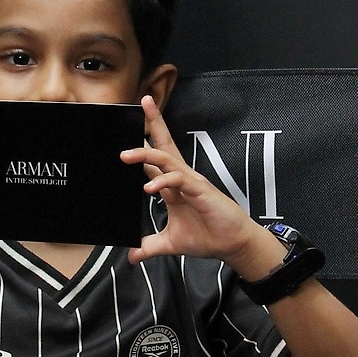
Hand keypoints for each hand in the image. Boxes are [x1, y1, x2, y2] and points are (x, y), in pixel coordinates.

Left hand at [122, 94, 285, 270]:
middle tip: (143, 102)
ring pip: (166, 159)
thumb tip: (132, 255)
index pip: (155, 159)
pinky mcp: (200, 190)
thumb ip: (150, 246)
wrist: (232, 244)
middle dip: (154, 122)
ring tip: (126, 155)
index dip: (142, 145)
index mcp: (173, 185)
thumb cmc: (207, 236)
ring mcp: (191, 182)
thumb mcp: (170, 243)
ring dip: (146, 154)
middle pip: (164, 144)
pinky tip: (150, 188)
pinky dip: (163, 182)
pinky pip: (179, 180)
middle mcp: (181, 177)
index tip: (127, 129)